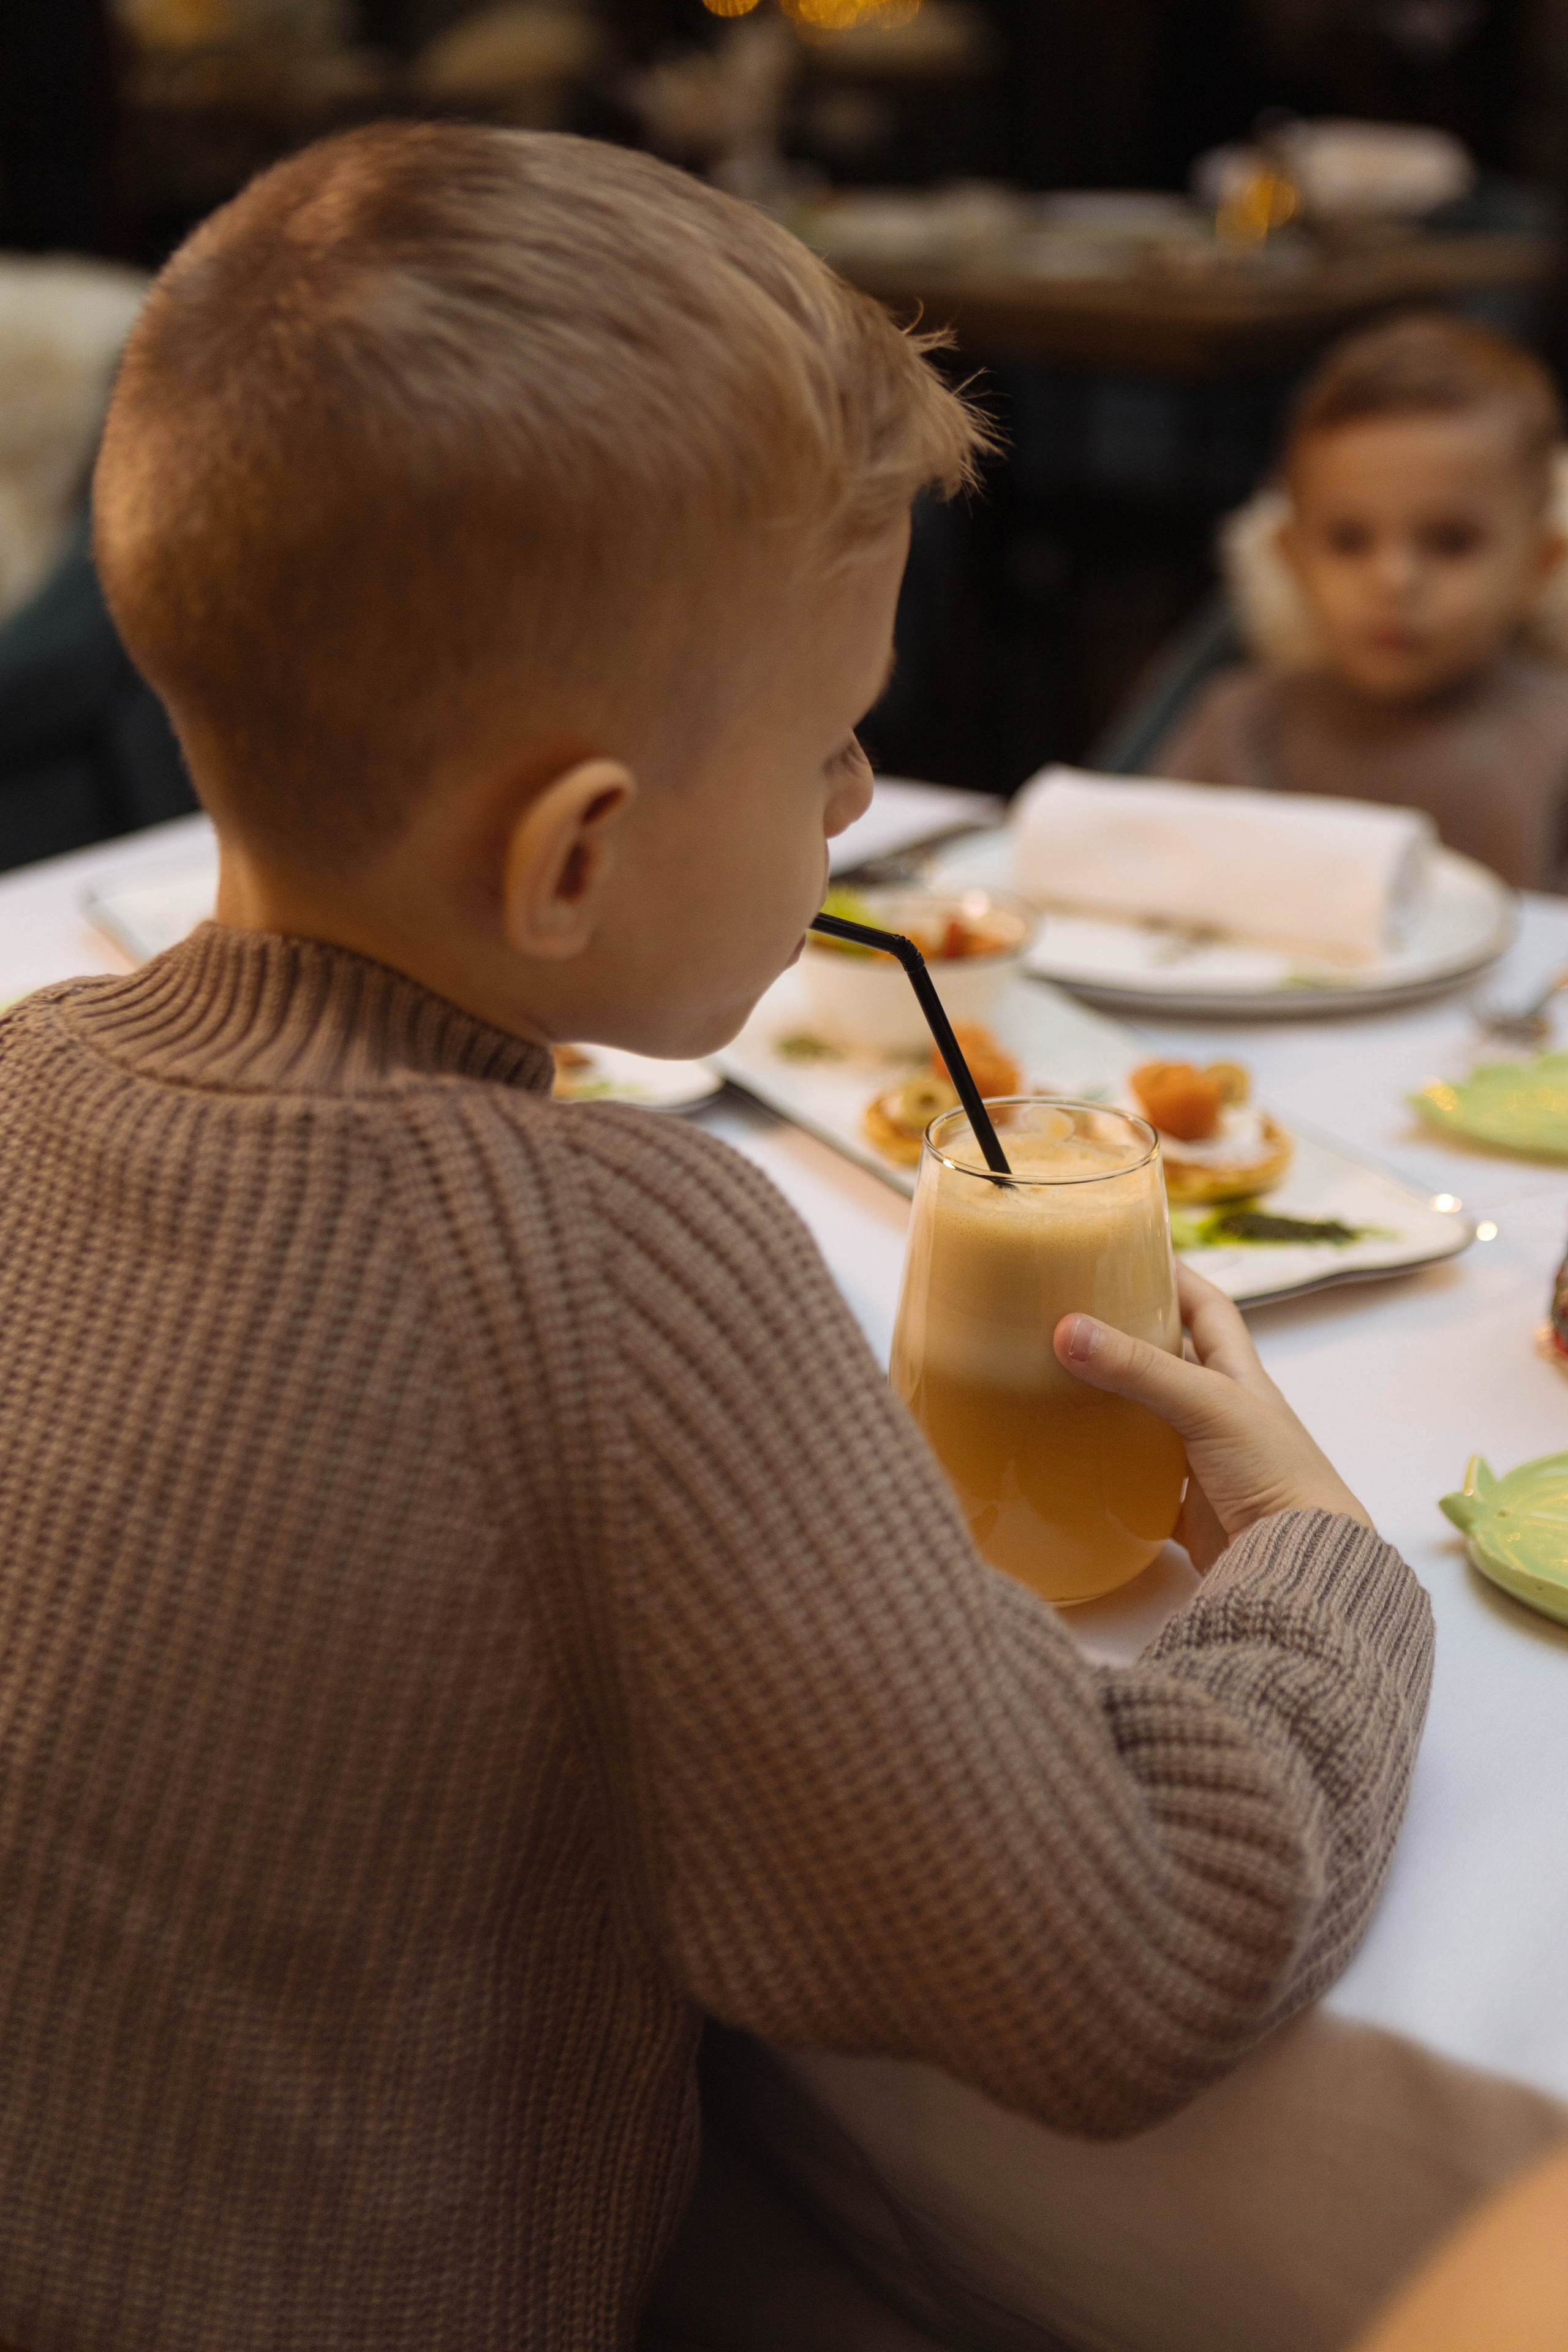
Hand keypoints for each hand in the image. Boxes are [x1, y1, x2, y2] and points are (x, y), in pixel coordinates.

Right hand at [1053, 1261, 1370, 1572]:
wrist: (1298, 1563)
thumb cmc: (1270, 1470)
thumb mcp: (1207, 1406)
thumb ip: (1139, 1369)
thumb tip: (1066, 1329)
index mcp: (1237, 1374)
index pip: (1207, 1306)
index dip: (1174, 1275)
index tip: (1130, 1250)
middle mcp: (1219, 1409)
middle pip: (1168, 1358)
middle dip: (1125, 1335)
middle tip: (1068, 1314)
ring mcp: (1199, 1458)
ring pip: (1146, 1416)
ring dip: (1109, 1400)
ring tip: (1051, 1378)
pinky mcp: (1183, 1504)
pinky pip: (1137, 1477)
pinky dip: (1108, 1466)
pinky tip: (1070, 1455)